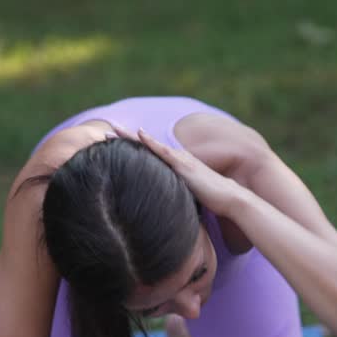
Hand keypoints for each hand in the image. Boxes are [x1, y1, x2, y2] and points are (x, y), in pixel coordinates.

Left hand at [110, 123, 238, 216]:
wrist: (231, 199)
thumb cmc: (214, 201)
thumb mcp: (189, 197)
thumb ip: (177, 196)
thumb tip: (167, 207)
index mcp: (178, 166)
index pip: (151, 155)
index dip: (134, 148)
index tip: (115, 143)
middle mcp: (177, 159)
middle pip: (146, 146)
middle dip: (125, 137)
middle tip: (105, 131)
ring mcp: (180, 160)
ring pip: (151, 145)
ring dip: (130, 136)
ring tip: (112, 129)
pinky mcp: (184, 165)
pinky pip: (164, 151)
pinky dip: (151, 142)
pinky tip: (139, 134)